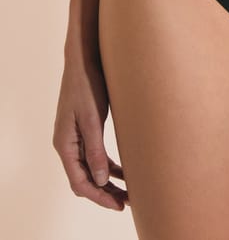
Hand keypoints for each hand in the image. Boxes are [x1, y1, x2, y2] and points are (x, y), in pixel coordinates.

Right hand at [52, 51, 128, 210]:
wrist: (84, 58)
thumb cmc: (87, 84)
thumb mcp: (92, 118)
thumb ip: (95, 149)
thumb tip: (101, 180)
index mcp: (64, 144)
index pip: (79, 182)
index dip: (99, 197)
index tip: (117, 205)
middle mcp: (67, 144)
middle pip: (84, 179)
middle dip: (104, 193)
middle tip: (126, 203)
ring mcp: (75, 136)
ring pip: (90, 168)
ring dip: (108, 181)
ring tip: (128, 191)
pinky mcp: (84, 128)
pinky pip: (94, 154)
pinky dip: (108, 165)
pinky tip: (123, 170)